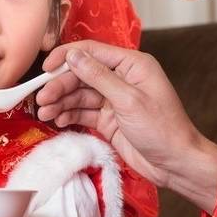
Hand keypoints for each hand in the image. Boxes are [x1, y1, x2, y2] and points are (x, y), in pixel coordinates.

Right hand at [36, 42, 216, 213]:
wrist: (176, 164)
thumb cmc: (161, 129)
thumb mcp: (128, 100)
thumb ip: (98, 76)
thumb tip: (73, 55)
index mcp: (132, 65)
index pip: (92, 52)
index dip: (66, 57)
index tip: (45, 68)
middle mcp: (121, 78)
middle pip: (82, 74)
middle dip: (60, 86)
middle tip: (41, 99)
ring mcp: (114, 100)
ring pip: (80, 94)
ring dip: (61, 102)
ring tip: (45, 113)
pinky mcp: (109, 119)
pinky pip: (84, 112)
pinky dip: (70, 115)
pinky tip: (59, 120)